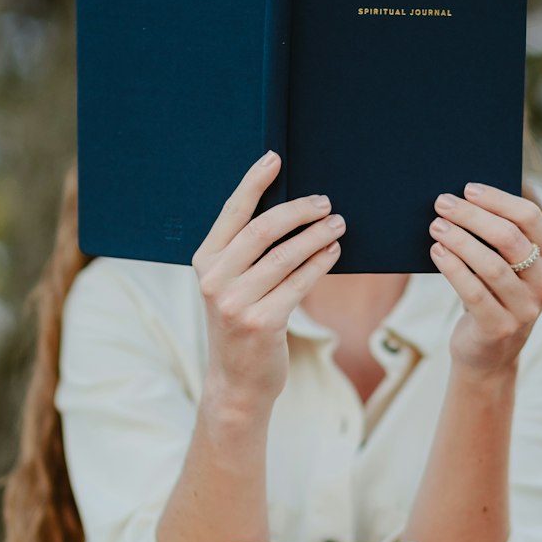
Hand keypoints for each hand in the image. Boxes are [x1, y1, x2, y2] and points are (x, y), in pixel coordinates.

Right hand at [192, 150, 345, 407]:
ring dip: (317, 236)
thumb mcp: (231, 287)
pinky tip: (334, 252)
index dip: (253, 182)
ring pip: (286, 256)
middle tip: (325, 201)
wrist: (236, 383)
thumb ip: (246, 253)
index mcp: (204, 262)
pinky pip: (299, 282)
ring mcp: (236, 303)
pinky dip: (320, 263)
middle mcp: (214, 280)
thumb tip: (288, 209)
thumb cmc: (241, 326)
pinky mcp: (262, 322)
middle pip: (262, 230)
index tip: (274, 158)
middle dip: (298, 210)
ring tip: (338, 224)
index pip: (232, 213)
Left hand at [428, 183, 541, 379]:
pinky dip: (453, 268)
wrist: (488, 354)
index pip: (530, 218)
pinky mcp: (500, 328)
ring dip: (459, 240)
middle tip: (442, 203)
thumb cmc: (493, 295)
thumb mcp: (506, 267)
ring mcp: (526, 309)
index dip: (498, 199)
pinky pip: (474, 292)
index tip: (467, 188)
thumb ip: (498, 238)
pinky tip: (436, 252)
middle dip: (473, 216)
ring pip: (491, 265)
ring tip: (435, 225)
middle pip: (509, 238)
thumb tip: (463, 198)